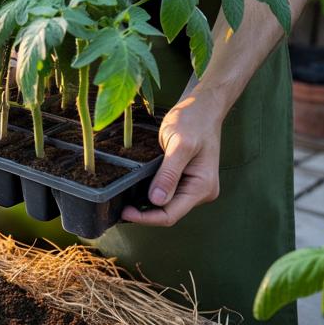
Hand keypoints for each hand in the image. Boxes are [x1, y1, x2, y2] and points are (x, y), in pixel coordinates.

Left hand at [121, 86, 227, 226]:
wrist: (201, 107)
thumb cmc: (193, 121)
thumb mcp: (179, 144)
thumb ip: (169, 173)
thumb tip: (157, 200)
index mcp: (203, 186)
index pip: (172, 214)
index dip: (147, 218)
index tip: (125, 212)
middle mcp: (201, 191)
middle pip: (169, 213)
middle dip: (145, 214)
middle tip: (121, 208)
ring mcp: (195, 186)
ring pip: (168, 205)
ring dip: (147, 206)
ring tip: (125, 202)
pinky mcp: (186, 179)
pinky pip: (168, 193)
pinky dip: (152, 195)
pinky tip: (137, 192)